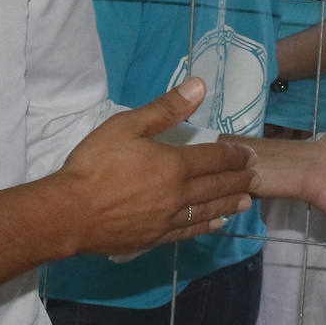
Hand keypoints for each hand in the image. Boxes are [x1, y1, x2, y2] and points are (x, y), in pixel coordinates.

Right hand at [56, 77, 259, 254]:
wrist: (71, 212)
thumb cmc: (95, 164)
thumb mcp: (126, 125)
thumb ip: (165, 108)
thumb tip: (199, 87)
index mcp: (174, 165)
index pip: (213, 157)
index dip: (233, 155)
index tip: (248, 154)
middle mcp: (179, 194)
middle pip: (216, 185)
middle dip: (238, 178)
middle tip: (254, 175)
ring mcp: (169, 219)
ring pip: (208, 210)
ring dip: (229, 203)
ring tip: (246, 201)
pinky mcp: (156, 238)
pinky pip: (190, 230)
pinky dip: (207, 224)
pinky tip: (216, 222)